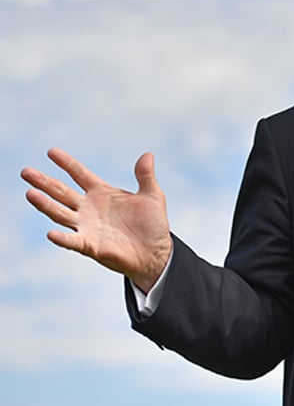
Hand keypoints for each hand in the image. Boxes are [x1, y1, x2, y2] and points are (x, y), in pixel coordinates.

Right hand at [21, 148, 172, 292]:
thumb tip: (148, 154)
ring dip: (45, 204)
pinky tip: (51, 233)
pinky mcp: (90, 245)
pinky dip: (62, 238)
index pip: (80, 174)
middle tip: (26, 172)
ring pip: (61, 213)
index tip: (51, 152)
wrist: (156, 253)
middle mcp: (89, 208)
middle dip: (44, 182)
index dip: (67, 163)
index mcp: (102, 193)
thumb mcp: (152, 196)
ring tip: (30, 193)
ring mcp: (87, 227)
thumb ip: (145, 176)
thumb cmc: (152, 224)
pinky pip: (73, 241)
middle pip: (62, 192)